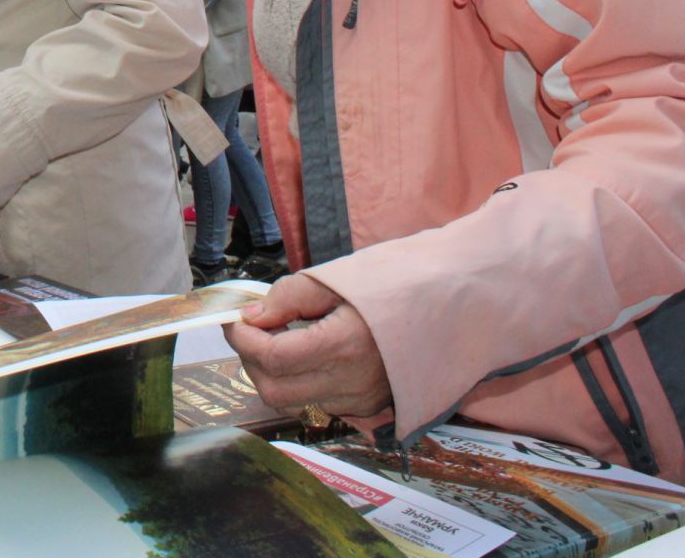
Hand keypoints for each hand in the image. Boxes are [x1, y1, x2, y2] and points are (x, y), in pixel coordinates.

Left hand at [222, 274, 391, 419]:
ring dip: (271, 374)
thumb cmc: (394, 283)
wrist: (449, 305)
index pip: (273, 358)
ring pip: (291, 402)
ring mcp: (360, 400)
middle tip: (250, 331)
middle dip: (250, 360)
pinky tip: (305, 354)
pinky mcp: (367, 407)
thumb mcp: (337, 278)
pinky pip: (315, 402)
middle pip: (274, 391)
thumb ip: (288, 297)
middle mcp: (351, 383)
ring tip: (277, 341)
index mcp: (344, 345)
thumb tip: (252, 317)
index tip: (235, 319)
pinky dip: (297, 382)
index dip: (243, 340)